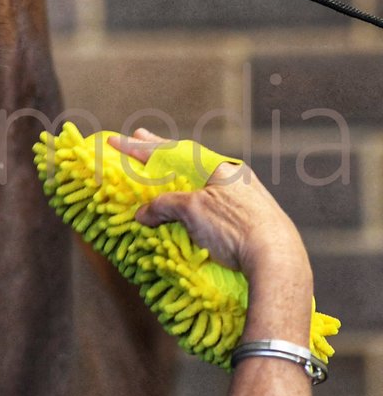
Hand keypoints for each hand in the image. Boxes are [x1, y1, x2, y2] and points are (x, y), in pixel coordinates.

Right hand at [108, 128, 309, 281]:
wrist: (277, 260)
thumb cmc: (235, 227)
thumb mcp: (193, 210)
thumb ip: (164, 206)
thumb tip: (143, 213)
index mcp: (221, 167)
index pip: (173, 153)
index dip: (141, 148)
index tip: (117, 140)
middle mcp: (234, 178)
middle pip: (189, 161)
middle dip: (161, 152)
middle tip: (138, 135)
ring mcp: (244, 199)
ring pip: (202, 182)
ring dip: (178, 177)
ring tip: (160, 171)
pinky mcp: (250, 223)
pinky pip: (212, 202)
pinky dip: (192, 200)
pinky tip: (186, 206)